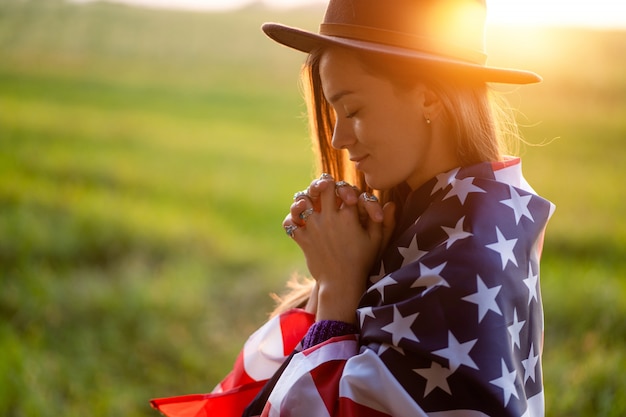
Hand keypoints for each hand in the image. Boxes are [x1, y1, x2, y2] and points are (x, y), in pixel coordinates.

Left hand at [282, 174, 395, 322]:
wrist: (342, 284)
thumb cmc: (362, 262)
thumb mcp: (377, 241)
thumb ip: (385, 221)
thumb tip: (392, 203)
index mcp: (349, 216)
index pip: (345, 189)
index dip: (347, 190)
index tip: (348, 198)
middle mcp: (330, 218)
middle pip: (323, 187)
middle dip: (323, 185)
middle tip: (324, 189)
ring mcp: (314, 228)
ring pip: (302, 201)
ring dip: (304, 201)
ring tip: (307, 205)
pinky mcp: (303, 239)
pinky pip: (290, 223)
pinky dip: (292, 221)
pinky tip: (298, 222)